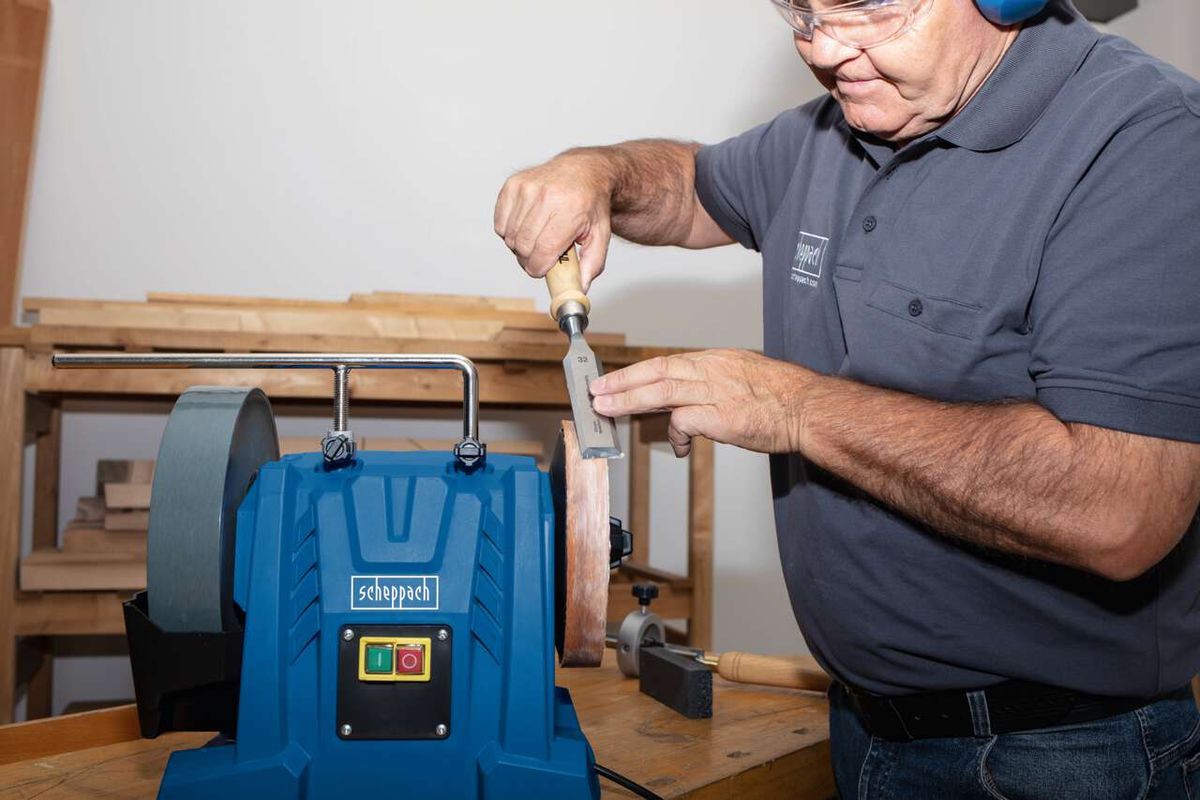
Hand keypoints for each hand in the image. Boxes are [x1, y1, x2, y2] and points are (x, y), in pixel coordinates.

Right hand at [493, 154, 612, 288]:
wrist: (583, 171)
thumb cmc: (590, 205)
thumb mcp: (600, 236)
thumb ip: (592, 265)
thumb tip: (579, 289)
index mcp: (569, 210)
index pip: (542, 252)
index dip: (539, 268)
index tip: (543, 269)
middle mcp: (545, 196)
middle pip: (522, 247)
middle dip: (529, 260)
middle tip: (540, 256)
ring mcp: (526, 188)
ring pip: (509, 237)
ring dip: (519, 246)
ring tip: (536, 238)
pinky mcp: (512, 185)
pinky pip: (500, 223)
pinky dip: (509, 231)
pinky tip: (526, 225)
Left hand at [590, 349, 812, 457]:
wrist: (809, 408)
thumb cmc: (782, 398)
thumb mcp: (743, 378)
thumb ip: (714, 385)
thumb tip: (688, 403)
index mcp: (715, 360)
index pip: (666, 363)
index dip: (636, 372)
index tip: (615, 380)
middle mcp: (711, 370)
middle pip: (656, 371)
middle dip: (622, 381)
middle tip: (597, 390)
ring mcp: (715, 391)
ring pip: (660, 389)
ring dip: (628, 399)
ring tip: (606, 408)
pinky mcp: (720, 415)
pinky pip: (683, 421)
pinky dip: (674, 434)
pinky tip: (679, 447)